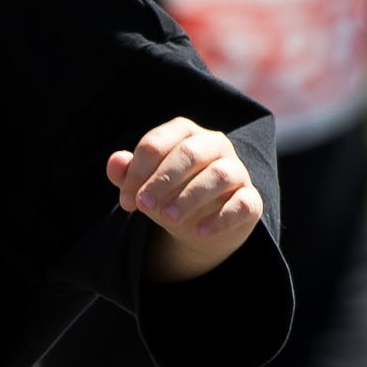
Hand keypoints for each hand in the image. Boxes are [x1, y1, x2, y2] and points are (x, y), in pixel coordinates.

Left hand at [108, 116, 263, 280]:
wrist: (200, 226)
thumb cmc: (169, 195)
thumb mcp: (145, 186)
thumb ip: (128, 174)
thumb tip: (115, 162)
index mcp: (185, 134)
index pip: (158, 142)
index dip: (137, 172)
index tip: (126, 201)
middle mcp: (215, 145)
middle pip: (189, 153)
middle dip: (162, 180)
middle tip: (144, 205)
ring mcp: (237, 171)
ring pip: (218, 175)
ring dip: (190, 197)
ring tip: (168, 218)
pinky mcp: (251, 199)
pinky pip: (242, 204)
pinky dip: (220, 218)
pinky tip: (198, 232)